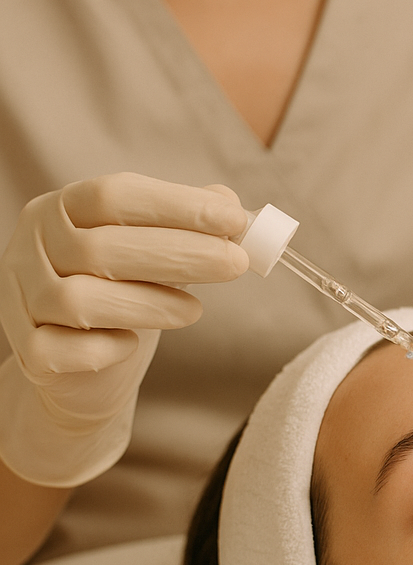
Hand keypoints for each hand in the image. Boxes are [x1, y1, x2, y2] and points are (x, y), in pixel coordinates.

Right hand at [0, 172, 247, 486]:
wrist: (83, 370)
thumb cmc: (123, 297)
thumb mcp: (152, 254)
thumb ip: (185, 226)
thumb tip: (229, 204)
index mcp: (62, 210)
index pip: (114, 194)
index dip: (177, 205)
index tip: (234, 220)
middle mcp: (34, 248)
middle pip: (102, 246)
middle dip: (179, 254)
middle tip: (235, 264)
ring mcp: (25, 301)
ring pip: (81, 300)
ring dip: (149, 304)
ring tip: (194, 310)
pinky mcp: (30, 353)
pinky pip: (65, 351)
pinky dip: (104, 349)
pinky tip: (131, 345)